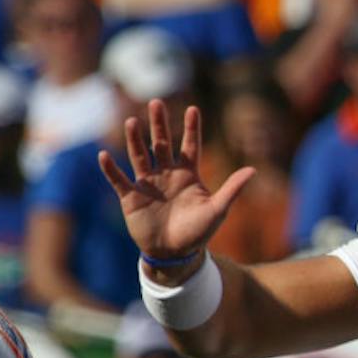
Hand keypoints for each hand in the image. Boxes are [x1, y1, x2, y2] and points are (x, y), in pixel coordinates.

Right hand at [98, 102, 253, 278]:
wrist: (175, 255)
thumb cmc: (198, 232)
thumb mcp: (217, 210)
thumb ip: (232, 189)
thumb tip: (253, 170)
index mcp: (188, 175)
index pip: (190, 146)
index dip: (191, 128)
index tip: (193, 108)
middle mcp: (166, 174)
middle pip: (161, 143)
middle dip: (159, 124)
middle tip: (156, 102)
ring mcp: (148, 184)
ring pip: (140, 156)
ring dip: (135, 140)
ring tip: (132, 121)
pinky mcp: (131, 197)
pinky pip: (119, 180)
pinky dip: (111, 170)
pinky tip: (104, 156)